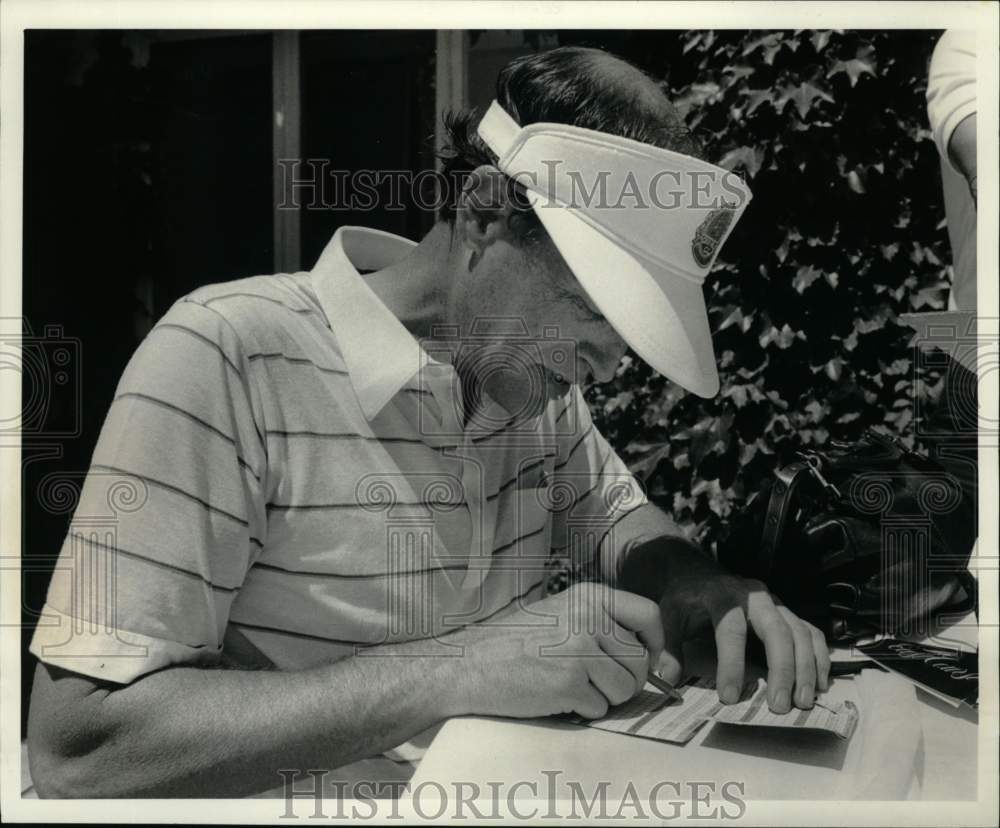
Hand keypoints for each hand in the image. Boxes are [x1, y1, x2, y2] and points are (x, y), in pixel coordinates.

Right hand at [446, 582, 663, 719]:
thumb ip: (608, 630)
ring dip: (603, 698)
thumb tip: (666, 665)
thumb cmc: (516, 643)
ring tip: (570, 685)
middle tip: (591, 680)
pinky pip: (600, 708)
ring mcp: (580, 649)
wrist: (468, 664)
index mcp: (589, 596)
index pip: (649, 615)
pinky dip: (582, 710)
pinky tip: (555, 695)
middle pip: (640, 662)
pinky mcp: (569, 681)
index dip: (654, 644)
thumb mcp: (563, 616)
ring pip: (626, 689)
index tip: (643, 661)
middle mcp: (589, 617)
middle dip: (623, 681)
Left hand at [657, 570, 830, 713]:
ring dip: (806, 669)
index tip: (729, 697)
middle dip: (782, 670)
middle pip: (777, 631)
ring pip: (800, 633)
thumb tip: (669, 679)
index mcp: (723, 595)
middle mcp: (755, 596)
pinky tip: (818, 684)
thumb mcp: (669, 615)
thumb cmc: (687, 598)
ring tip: (803, 702)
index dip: (731, 665)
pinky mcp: (788, 612)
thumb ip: (669, 646)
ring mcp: (776, 603)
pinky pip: (811, 633)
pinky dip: (819, 658)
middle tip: (780, 706)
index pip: (731, 631)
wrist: (700, 575)